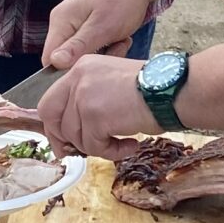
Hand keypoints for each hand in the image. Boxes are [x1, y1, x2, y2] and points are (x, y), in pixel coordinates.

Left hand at [38, 55, 152, 161]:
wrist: (172, 90)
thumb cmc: (151, 90)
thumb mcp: (111, 84)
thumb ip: (88, 99)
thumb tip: (69, 132)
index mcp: (80, 68)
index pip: (50, 101)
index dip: (55, 125)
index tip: (64, 141)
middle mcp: (77, 79)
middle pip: (53, 119)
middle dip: (65, 141)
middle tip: (79, 153)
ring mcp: (84, 97)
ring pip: (76, 137)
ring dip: (98, 147)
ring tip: (122, 143)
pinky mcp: (95, 116)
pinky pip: (94, 147)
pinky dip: (112, 152)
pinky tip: (130, 145)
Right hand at [43, 0, 161, 69]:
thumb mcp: (102, 26)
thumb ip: (78, 46)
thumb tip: (54, 62)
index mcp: (60, 21)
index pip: (49, 59)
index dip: (67, 71)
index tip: (92, 67)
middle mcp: (62, 23)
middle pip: (66, 59)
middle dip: (90, 62)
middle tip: (115, 49)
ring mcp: (74, 24)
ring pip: (81, 55)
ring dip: (103, 54)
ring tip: (120, 41)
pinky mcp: (86, 27)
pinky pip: (91, 47)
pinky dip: (107, 48)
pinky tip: (119, 38)